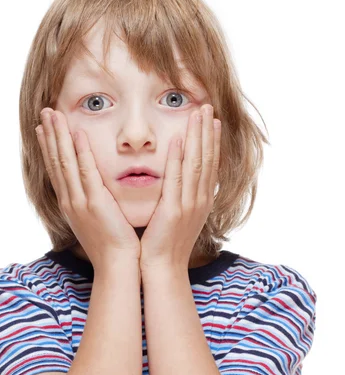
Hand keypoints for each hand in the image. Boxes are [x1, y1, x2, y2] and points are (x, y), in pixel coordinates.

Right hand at [36, 108, 140, 269]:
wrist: (117, 265)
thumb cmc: (111, 245)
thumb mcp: (97, 221)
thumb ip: (94, 203)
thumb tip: (96, 191)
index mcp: (71, 204)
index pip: (57, 170)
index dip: (50, 147)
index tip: (44, 129)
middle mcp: (70, 200)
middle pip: (56, 161)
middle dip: (50, 135)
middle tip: (44, 112)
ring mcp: (80, 201)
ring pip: (65, 162)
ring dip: (59, 136)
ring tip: (53, 114)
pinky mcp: (95, 203)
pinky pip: (86, 172)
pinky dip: (80, 152)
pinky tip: (77, 134)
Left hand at [139, 104, 220, 271]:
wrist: (163, 267)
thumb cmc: (166, 244)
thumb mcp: (178, 217)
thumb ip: (181, 197)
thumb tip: (180, 183)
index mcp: (201, 200)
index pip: (209, 164)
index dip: (212, 141)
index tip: (213, 120)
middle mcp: (200, 199)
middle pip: (207, 158)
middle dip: (208, 131)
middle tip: (208, 107)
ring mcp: (189, 204)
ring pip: (197, 164)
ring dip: (198, 137)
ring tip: (199, 113)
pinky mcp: (174, 209)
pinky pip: (177, 179)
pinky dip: (179, 158)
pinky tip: (180, 140)